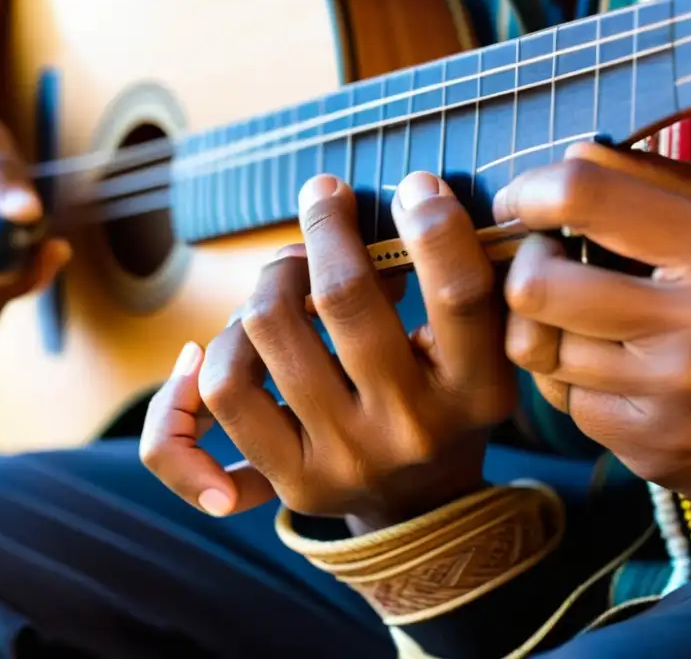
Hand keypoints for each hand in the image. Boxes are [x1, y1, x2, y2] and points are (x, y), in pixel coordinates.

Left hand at [140, 173, 517, 529]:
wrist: (420, 505)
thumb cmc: (445, 399)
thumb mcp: (479, 349)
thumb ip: (457, 282)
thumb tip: (408, 198)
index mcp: (475, 392)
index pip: (458, 294)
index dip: (432, 225)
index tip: (413, 186)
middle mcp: (411, 429)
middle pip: (344, 296)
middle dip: (326, 225)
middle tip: (323, 195)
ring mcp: (344, 459)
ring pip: (267, 328)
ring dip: (273, 279)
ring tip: (289, 274)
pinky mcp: (290, 479)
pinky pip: (221, 392)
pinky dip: (210, 353)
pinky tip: (221, 335)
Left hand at [496, 140, 690, 506]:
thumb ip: (657, 179)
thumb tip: (567, 159)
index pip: (583, 196)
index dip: (530, 192)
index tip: (521, 201)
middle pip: (535, 286)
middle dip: (526, 263)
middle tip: (547, 258)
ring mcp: (672, 399)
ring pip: (538, 349)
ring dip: (550, 324)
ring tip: (587, 314)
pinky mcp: (652, 449)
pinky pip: (563, 401)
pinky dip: (575, 378)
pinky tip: (613, 367)